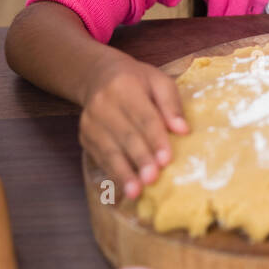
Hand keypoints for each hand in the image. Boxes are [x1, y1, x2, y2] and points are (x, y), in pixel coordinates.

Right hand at [79, 51, 188, 199]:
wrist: (99, 77)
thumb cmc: (137, 81)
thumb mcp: (159, 82)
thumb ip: (171, 104)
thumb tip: (183, 130)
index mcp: (124, 86)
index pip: (143, 116)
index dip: (155, 139)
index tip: (166, 159)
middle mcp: (103, 104)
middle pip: (126, 136)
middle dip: (140, 159)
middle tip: (152, 179)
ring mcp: (90, 122)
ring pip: (109, 151)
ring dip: (124, 173)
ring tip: (136, 191)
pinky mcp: (84, 137)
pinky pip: (100, 158)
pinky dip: (113, 174)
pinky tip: (124, 188)